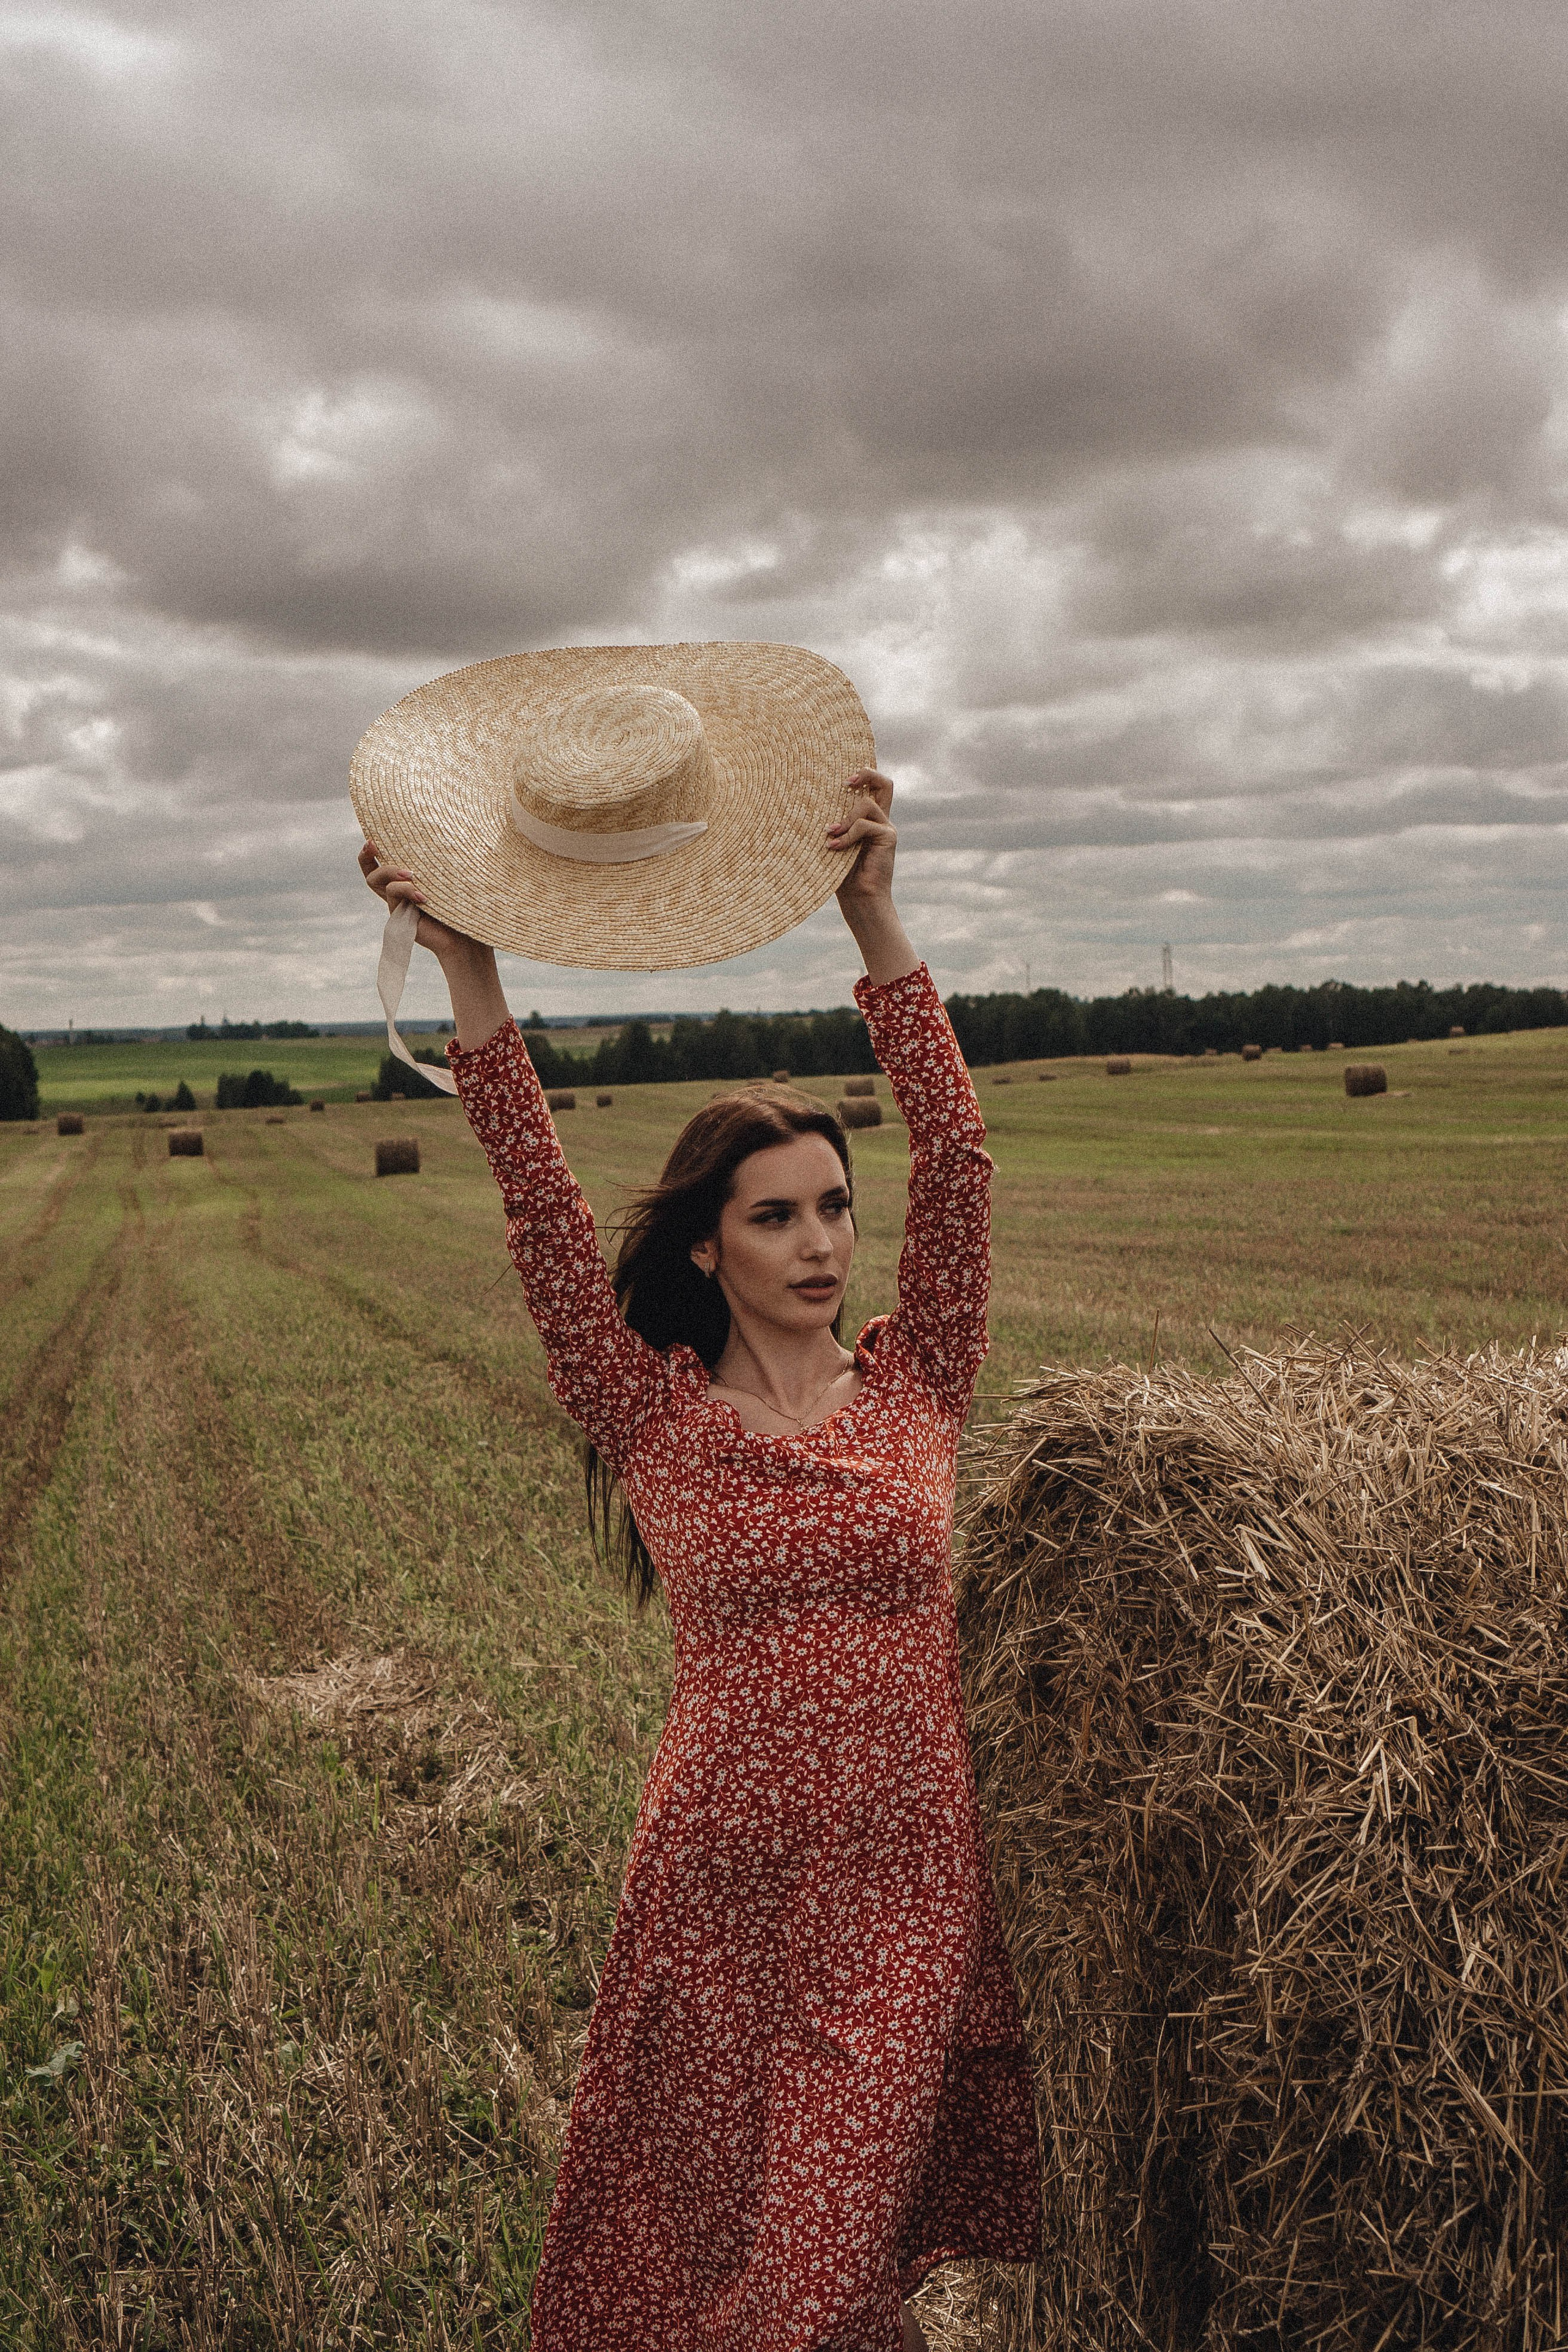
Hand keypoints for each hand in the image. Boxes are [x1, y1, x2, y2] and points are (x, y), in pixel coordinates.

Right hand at [358, 841, 481, 964]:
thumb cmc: (464, 907)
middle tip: (372, 844)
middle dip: (367, 855)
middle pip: (371, 873)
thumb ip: (438, 862)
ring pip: (377, 881)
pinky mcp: (399, 916)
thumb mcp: (451, 878)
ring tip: (412, 875)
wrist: (466, 939)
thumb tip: (439, 832)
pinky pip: (393, 894)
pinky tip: (424, 896)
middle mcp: (399, 893)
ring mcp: (398, 905)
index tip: (372, 837)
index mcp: (409, 882)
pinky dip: (406, 890)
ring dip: (390, 870)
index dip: (372, 851)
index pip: (384, 863)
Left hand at [828, 770, 896, 912]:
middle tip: (845, 782)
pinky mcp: (888, 838)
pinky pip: (864, 825)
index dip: (862, 775)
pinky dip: (847, 835)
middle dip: (866, 774)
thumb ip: (831, 825)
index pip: (873, 788)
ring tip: (830, 833)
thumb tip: (806, 804)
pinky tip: (834, 847)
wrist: (860, 901)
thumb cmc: (841, 875)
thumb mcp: (832, 844)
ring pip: (866, 803)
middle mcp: (880, 820)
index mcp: (868, 820)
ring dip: (845, 817)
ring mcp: (886, 828)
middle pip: (885, 784)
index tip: (841, 779)